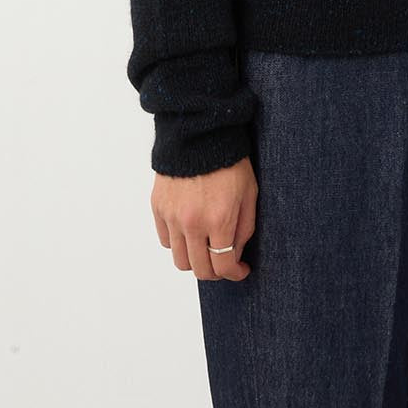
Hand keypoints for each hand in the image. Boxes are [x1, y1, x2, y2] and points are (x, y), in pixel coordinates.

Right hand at [151, 156, 257, 280]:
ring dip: (195, 260)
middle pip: (199, 270)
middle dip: (215, 272)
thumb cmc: (230, 161)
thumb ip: (245, 229)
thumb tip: (235, 255)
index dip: (235, 274)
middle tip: (224, 263)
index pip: (223, 266)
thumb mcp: (250, 193)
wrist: (199, 134)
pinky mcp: (158, 208)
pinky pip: (166, 240)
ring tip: (206, 247)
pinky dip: (178, 242)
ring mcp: (172, 216)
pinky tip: (190, 231)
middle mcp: (193, 223)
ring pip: (180, 260)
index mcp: (219, 220)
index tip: (241, 270)